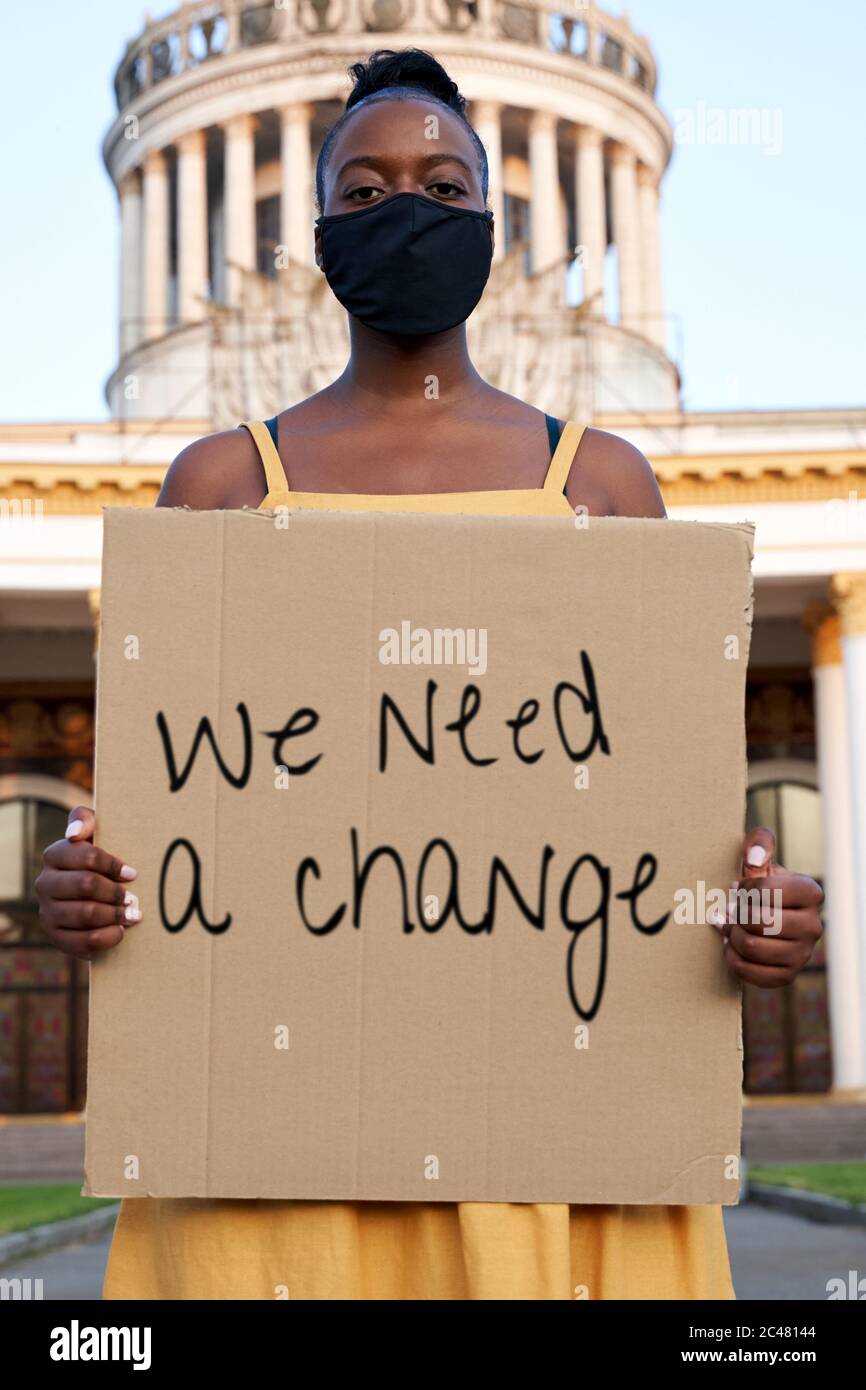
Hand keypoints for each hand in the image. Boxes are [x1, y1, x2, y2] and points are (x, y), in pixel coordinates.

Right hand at [35, 806, 139, 959]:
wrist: (96, 896)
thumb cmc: (100, 859)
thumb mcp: (95, 832)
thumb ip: (85, 820)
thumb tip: (74, 834)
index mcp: (54, 855)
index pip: (85, 856)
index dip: (112, 865)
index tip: (132, 873)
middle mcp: (45, 883)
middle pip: (86, 885)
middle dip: (115, 892)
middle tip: (134, 899)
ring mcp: (48, 912)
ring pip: (85, 914)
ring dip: (115, 915)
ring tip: (134, 915)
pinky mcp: (57, 937)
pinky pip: (83, 941)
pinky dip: (107, 938)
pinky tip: (121, 931)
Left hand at [716, 827, 823, 986]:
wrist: (768, 915)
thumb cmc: (763, 885)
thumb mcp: (762, 858)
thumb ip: (759, 843)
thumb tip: (754, 859)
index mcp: (810, 892)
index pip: (765, 891)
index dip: (743, 890)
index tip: (739, 888)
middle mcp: (813, 925)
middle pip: (759, 922)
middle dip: (735, 915)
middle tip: (729, 910)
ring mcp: (803, 953)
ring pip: (752, 947)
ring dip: (731, 935)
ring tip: (729, 926)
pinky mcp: (788, 975)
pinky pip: (751, 973)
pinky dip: (733, 958)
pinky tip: (731, 946)